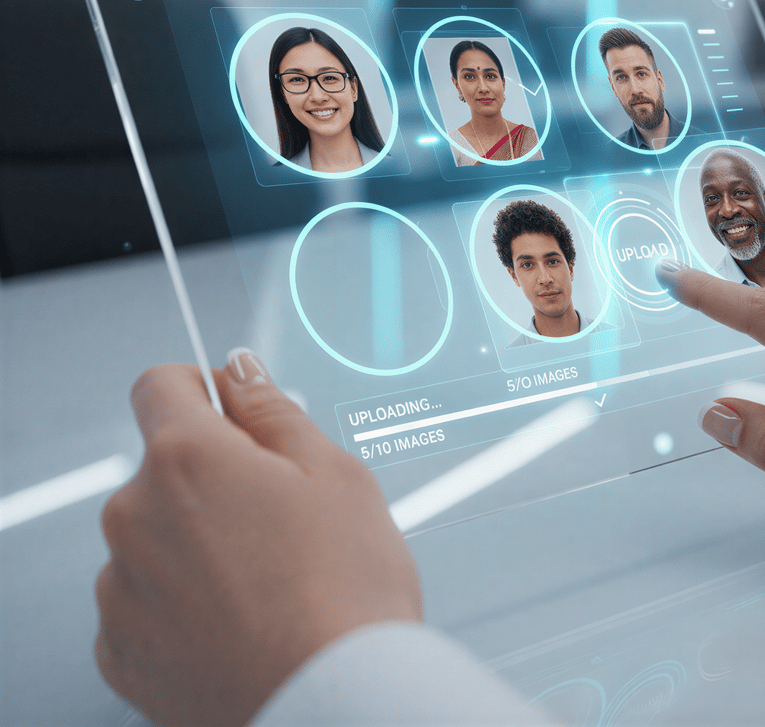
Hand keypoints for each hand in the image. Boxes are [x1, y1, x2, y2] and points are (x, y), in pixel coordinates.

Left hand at [95, 351, 420, 726]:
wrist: (334, 706)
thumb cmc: (346, 588)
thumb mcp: (333, 472)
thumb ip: (273, 410)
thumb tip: (238, 371)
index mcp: (185, 459)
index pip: (159, 384)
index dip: (201, 387)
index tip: (235, 415)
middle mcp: (133, 517)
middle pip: (164, 465)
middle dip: (214, 474)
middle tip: (282, 516)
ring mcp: (119, 590)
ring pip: (155, 533)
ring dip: (196, 538)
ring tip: (266, 579)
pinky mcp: (121, 652)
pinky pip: (143, 598)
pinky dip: (181, 599)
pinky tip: (238, 619)